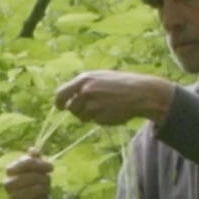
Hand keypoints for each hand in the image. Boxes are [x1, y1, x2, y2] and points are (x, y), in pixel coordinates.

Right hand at [3, 150, 54, 198]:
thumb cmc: (33, 180)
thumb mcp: (34, 168)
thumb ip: (34, 158)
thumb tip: (34, 150)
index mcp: (11, 170)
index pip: (25, 163)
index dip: (40, 164)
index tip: (51, 168)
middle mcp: (8, 183)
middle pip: (27, 177)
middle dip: (41, 178)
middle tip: (48, 180)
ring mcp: (12, 197)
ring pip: (29, 192)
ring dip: (42, 189)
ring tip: (46, 189)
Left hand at [54, 71, 176, 126]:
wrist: (139, 93)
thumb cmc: (119, 83)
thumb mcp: (99, 77)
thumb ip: (83, 85)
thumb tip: (66, 97)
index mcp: (84, 80)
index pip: (60, 94)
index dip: (59, 102)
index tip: (60, 107)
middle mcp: (86, 92)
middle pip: (71, 108)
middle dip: (78, 110)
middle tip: (91, 106)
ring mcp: (93, 106)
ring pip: (82, 117)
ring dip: (89, 115)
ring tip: (104, 106)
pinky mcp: (101, 117)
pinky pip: (95, 121)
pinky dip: (100, 118)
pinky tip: (111, 110)